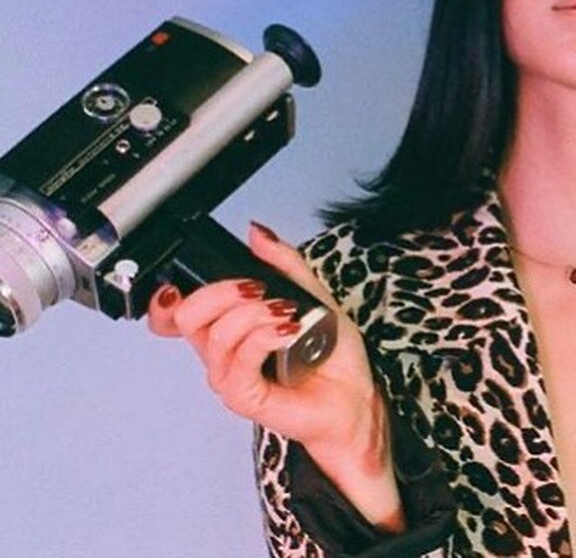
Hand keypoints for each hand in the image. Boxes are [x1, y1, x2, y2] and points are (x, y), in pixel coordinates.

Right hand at [147, 223, 402, 525]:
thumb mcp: (310, 292)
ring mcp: (232, 376)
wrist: (355, 393)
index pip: (175, 315)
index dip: (165, 299)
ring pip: (216, 337)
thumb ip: (282, 262)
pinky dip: (263, 338)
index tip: (181, 283)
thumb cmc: (331, 351)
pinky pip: (238, 364)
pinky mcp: (246, 398)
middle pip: (187, 317)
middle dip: (220, 292)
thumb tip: (256, 233)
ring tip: (287, 312)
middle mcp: (223, 352)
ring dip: (254, 314)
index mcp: (229, 326)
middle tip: (258, 288)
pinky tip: (287, 332)